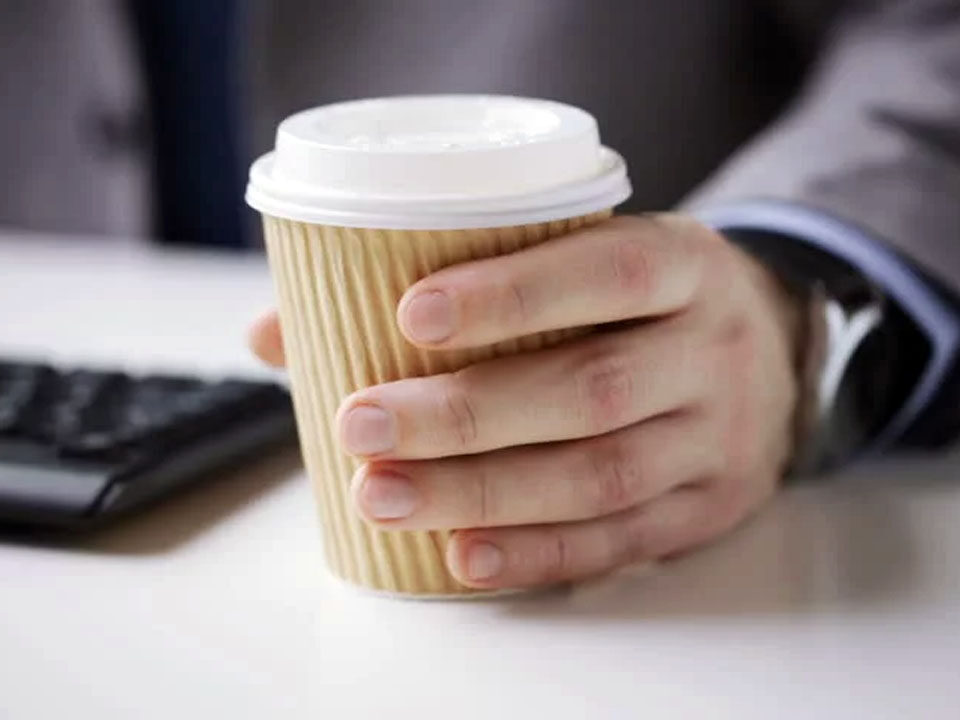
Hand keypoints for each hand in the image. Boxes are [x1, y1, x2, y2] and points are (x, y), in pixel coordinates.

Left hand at [250, 215, 800, 588]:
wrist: (773, 352)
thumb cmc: (643, 300)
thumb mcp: (588, 255)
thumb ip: (453, 277)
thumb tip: (281, 329)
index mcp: (684, 263)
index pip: (608, 271)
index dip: (514, 294)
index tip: (411, 314)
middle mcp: (710, 350)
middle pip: (590, 391)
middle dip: (467, 415)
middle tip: (363, 425)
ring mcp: (717, 436)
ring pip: (599, 476)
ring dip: (484, 493)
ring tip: (383, 497)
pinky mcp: (707, 507)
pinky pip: (620, 541)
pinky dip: (536, 553)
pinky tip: (461, 555)